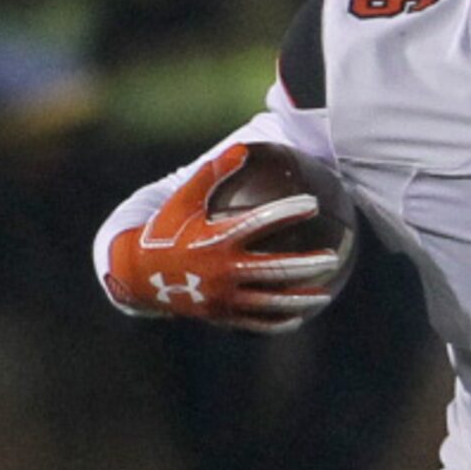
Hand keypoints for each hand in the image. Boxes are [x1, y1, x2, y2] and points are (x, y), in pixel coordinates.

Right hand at [101, 144, 345, 333]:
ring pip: (270, 301)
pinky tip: (300, 317)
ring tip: (327, 292)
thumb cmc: (165, 231)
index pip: (258, 223)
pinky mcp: (221, 315)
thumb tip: (243, 147)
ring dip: (301, 298)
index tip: (311, 202)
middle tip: (334, 257)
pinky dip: (279, 321)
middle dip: (307, 265)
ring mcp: (223, 297)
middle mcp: (222, 270)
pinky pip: (256, 321)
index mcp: (215, 239)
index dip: (287, 211)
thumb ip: (212, 174)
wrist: (136, 275)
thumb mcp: (182, 201)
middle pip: (274, 269)